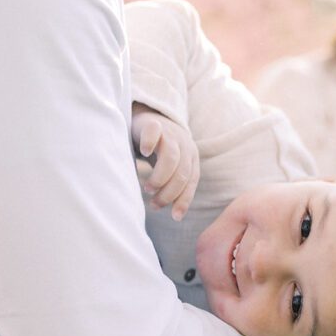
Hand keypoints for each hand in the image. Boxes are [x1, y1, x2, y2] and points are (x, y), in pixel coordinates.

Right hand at [131, 104, 198, 220]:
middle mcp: (184, 145)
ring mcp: (170, 133)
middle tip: (155, 204)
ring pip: (172, 158)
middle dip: (169, 193)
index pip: (192, 182)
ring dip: (160, 177)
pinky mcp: (153, 124)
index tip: (175, 217)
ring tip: (148, 189)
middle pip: (182, 173)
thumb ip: (172, 184)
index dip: (184, 201)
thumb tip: (172, 214)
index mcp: (191, 157)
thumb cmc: (158, 150)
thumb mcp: (169, 168)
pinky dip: (150, 144)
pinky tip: (144, 154)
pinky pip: (155, 133)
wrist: (148, 117)